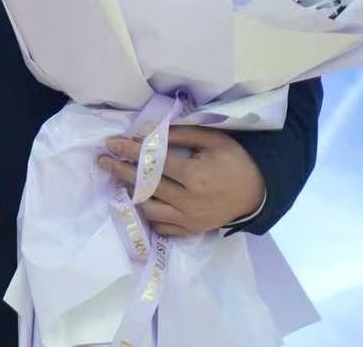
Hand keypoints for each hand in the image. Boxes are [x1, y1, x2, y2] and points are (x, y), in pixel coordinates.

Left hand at [100, 126, 266, 237]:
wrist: (259, 191)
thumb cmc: (236, 160)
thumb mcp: (212, 140)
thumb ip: (179, 135)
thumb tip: (146, 133)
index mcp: (195, 176)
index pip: (153, 163)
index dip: (129, 151)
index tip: (110, 143)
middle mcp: (189, 201)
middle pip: (146, 186)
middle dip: (120, 170)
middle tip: (102, 160)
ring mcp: (190, 219)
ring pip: (149, 208)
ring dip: (132, 193)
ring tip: (120, 178)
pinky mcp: (192, 230)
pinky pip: (162, 226)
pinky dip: (149, 214)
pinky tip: (140, 200)